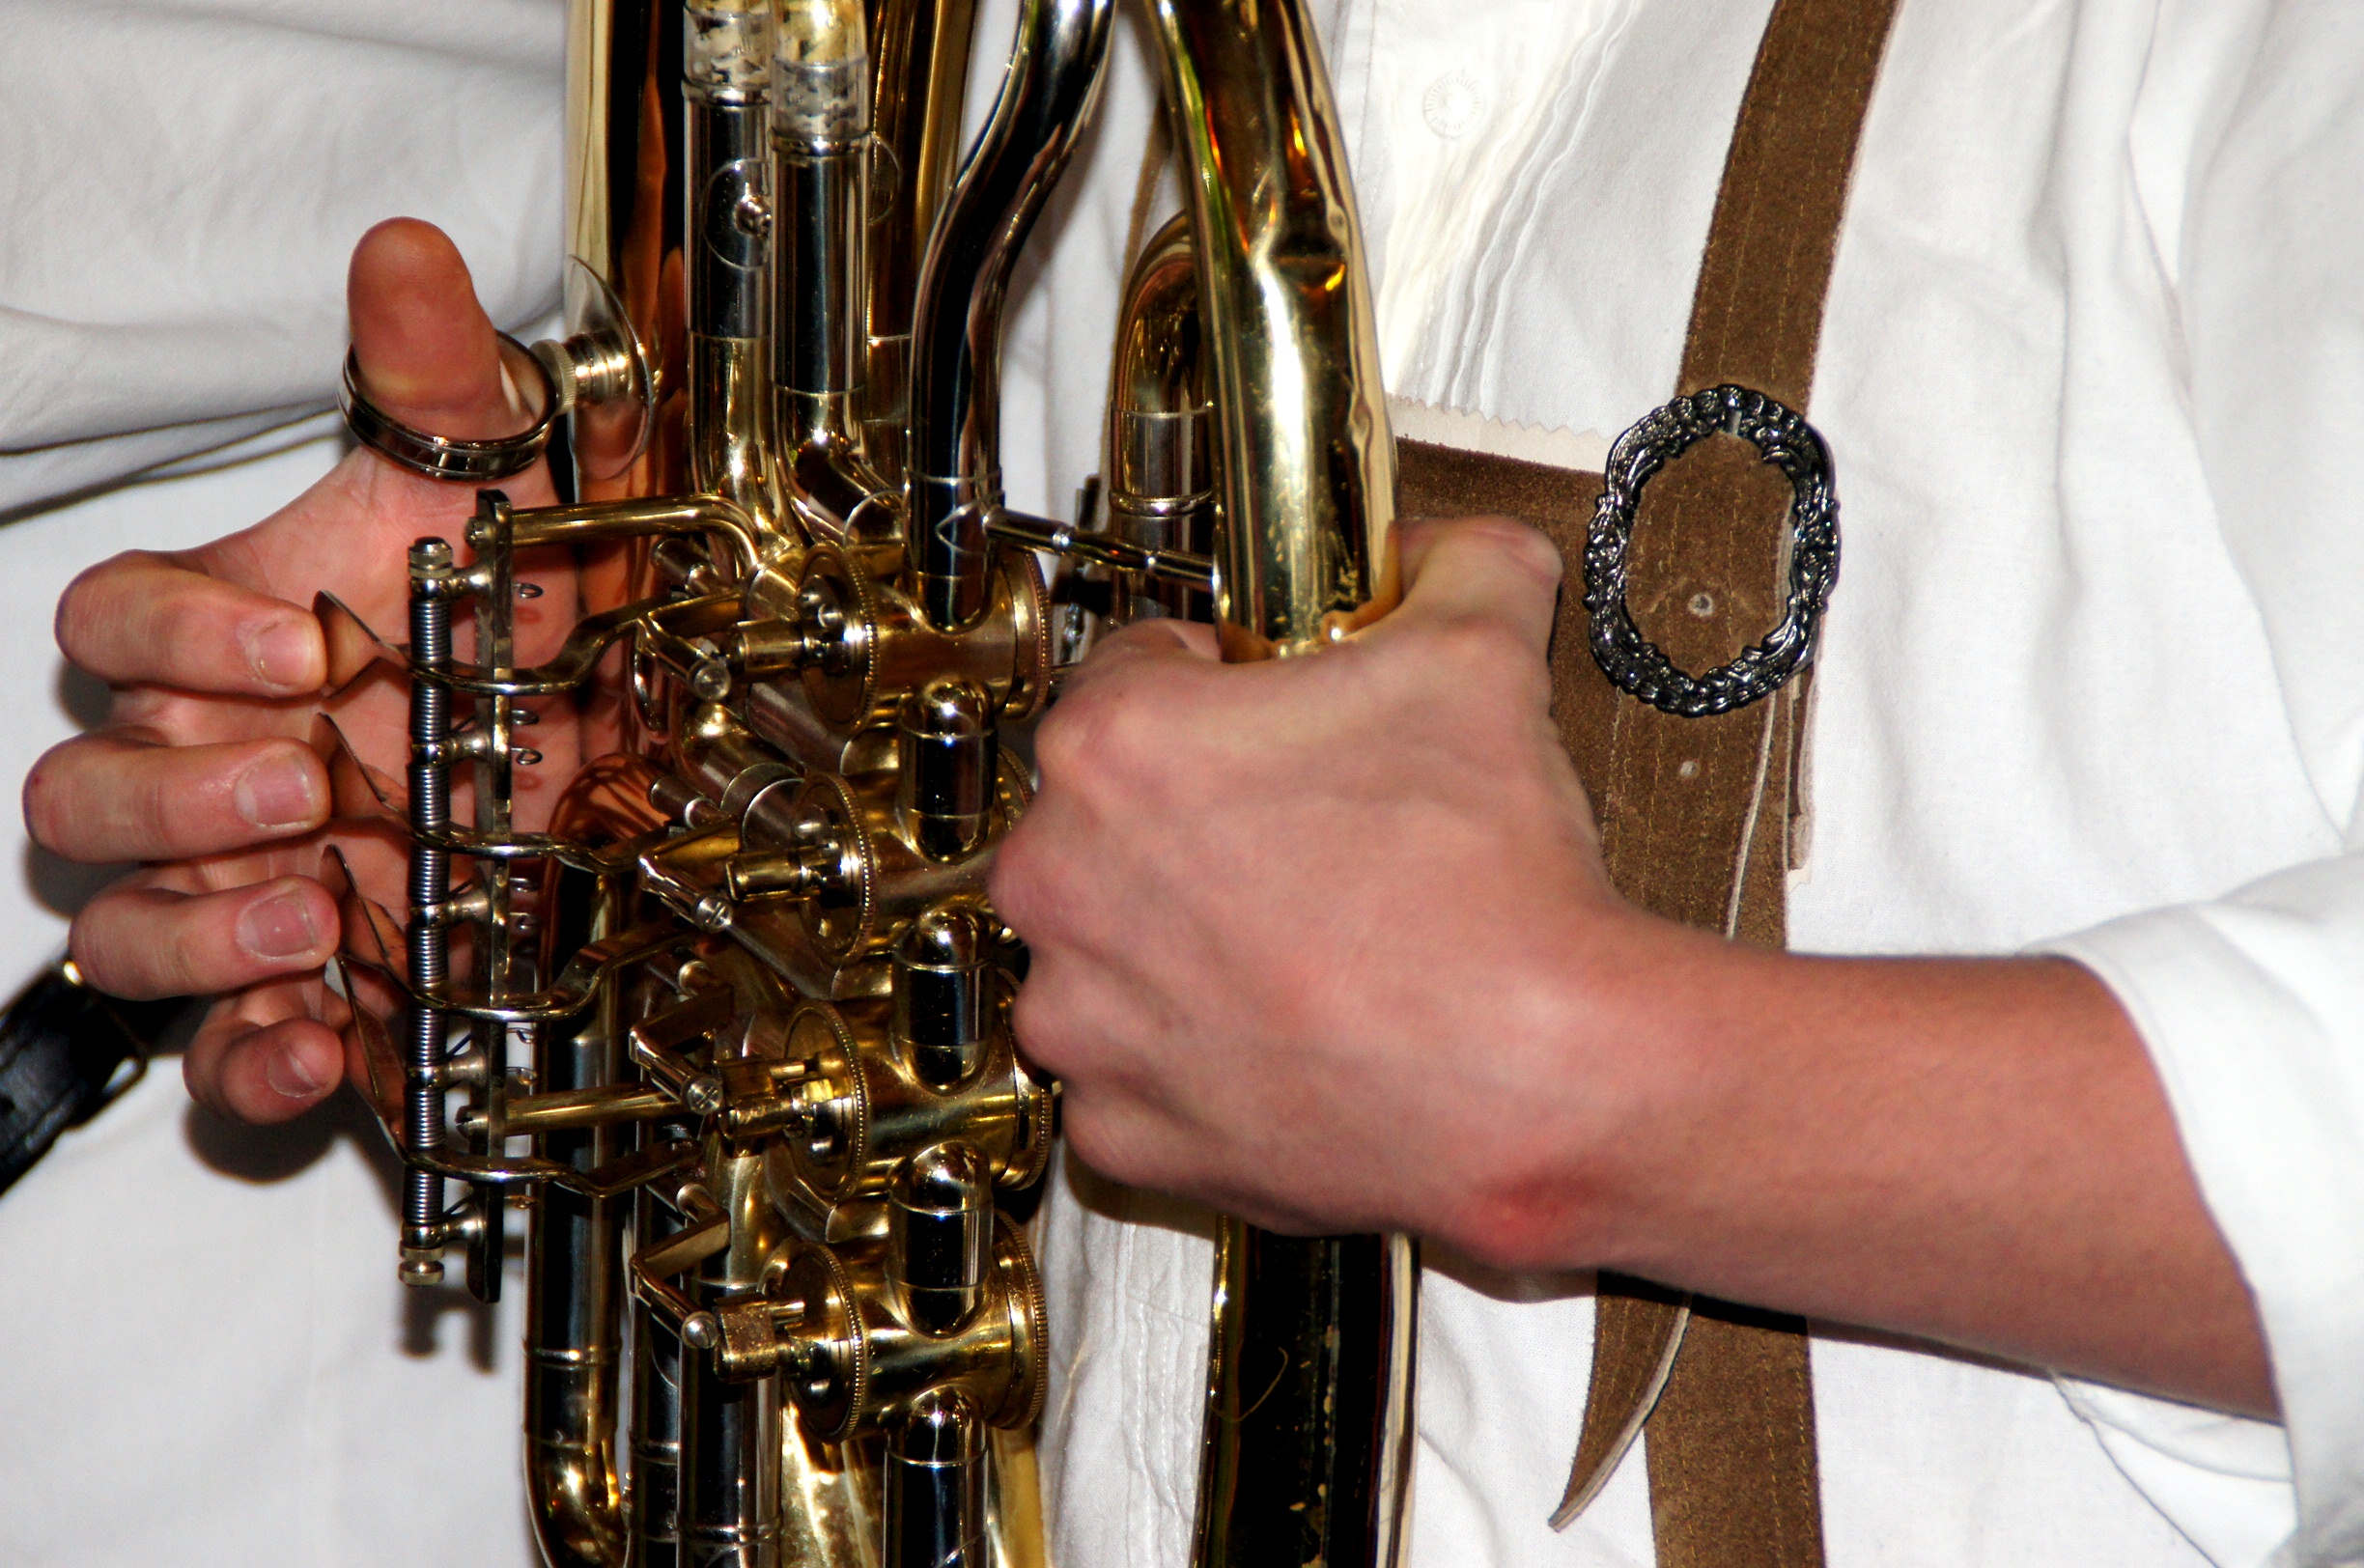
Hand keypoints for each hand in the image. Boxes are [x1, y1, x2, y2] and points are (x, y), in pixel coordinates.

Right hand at [23, 218, 588, 1124]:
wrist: (618, 753)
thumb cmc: (537, 611)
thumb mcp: (521, 494)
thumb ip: (450, 382)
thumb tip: (410, 255)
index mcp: (234, 640)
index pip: (110, 625)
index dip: (173, 638)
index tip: (292, 643)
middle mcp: (216, 768)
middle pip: (86, 794)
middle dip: (175, 801)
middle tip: (304, 791)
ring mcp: (252, 888)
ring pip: (125, 926)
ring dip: (198, 936)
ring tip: (317, 918)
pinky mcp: (312, 995)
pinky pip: (224, 1055)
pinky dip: (252, 1066)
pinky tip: (313, 1055)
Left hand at [992, 516, 1653, 1250]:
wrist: (1539, 1079)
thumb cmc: (1489, 882)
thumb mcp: (1485, 651)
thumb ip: (1458, 564)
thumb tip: (1451, 552)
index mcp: (1112, 746)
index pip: (1131, 673)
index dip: (1217, 687)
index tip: (1269, 720)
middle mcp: (1060, 883)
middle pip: (1107, 819)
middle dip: (1192, 819)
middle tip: (1305, 835)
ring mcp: (1082, 1020)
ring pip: (1110, 950)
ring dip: (1180, 941)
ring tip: (1302, 942)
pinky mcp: (1121, 1131)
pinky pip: (1136, 1077)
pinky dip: (1196, 1062)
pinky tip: (1287, 1035)